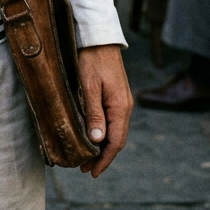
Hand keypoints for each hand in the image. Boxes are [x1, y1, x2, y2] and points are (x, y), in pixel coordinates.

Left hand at [77, 44, 132, 176]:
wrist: (99, 37)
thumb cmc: (91, 59)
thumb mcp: (89, 86)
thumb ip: (94, 114)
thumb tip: (98, 141)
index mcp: (120, 107)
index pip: (115, 142)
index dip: (104, 160)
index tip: (91, 172)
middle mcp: (125, 106)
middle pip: (117, 139)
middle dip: (102, 156)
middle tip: (84, 168)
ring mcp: (122, 100)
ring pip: (115, 130)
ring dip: (102, 145)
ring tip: (86, 155)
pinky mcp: (116, 95)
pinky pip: (112, 120)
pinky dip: (104, 132)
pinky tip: (93, 135)